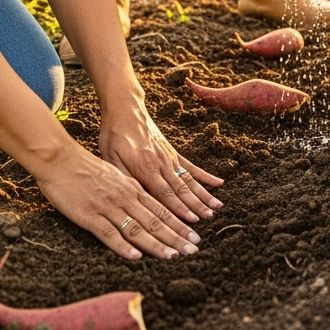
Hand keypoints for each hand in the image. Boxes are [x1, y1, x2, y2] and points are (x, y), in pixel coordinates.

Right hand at [32, 142, 203, 260]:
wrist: (60, 159)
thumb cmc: (85, 168)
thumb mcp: (115, 175)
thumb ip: (130, 189)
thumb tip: (144, 204)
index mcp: (133, 188)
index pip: (162, 209)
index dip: (179, 224)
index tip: (194, 237)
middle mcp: (126, 197)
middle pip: (156, 220)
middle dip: (176, 236)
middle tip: (194, 250)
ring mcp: (108, 207)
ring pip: (138, 228)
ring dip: (157, 244)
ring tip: (174, 256)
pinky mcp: (89, 215)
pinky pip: (109, 233)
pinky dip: (123, 246)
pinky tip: (136, 256)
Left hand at [99, 91, 223, 228]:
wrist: (126, 110)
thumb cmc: (114, 136)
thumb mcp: (110, 158)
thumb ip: (124, 178)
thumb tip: (134, 198)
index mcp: (145, 168)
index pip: (164, 194)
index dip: (179, 208)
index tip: (192, 220)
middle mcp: (161, 164)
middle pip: (181, 189)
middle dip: (196, 205)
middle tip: (209, 218)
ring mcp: (169, 158)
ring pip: (189, 179)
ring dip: (204, 194)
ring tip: (217, 206)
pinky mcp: (172, 152)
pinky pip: (191, 166)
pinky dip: (205, 176)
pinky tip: (218, 183)